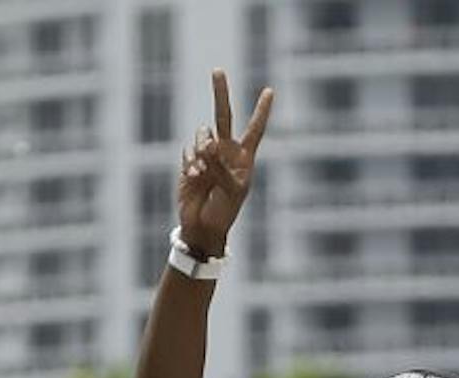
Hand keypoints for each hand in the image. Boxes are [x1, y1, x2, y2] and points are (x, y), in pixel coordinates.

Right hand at [176, 69, 272, 258]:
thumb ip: (221, 166)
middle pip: (223, 115)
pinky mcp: (189, 162)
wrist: (202, 227)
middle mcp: (225, 151)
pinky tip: (194, 178)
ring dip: (201, 147)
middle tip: (217, 70)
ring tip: (202, 169)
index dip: (261, 111)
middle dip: (220, 93)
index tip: (270, 91)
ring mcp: (206, 155)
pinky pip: (188, 151)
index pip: (255, 129)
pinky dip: (191, 163)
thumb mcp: (231, 190)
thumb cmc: (224, 212)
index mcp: (244, 157)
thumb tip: (206, 145)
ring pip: (202, 133)